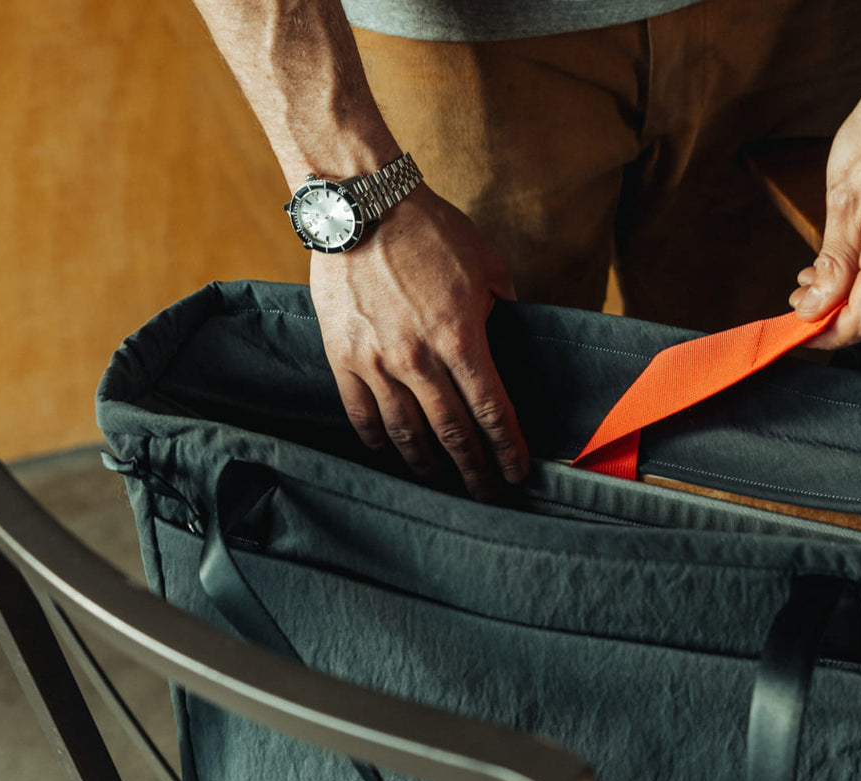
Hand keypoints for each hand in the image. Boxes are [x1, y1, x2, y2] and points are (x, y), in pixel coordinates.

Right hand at [313, 186, 527, 499]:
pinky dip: (378, 439)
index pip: (492, 410)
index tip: (518, 473)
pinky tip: (390, 451)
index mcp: (461, 339)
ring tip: (441, 482)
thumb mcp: (488, 264)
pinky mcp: (342, 357)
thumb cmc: (430, 230)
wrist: (362, 204)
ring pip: (406, 432)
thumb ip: (504, 306)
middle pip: (452, 433)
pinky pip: (361, 413)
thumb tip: (511, 331)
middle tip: (487, 494)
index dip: (508, 447)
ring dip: (427, 464)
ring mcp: (376, 362)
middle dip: (474, 469)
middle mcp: (419, 359)